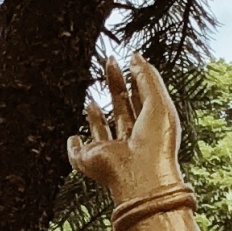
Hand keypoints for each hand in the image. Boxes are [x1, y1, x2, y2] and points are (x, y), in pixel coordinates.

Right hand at [67, 54, 183, 206]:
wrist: (140, 174)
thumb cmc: (156, 143)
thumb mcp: (158, 102)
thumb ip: (147, 77)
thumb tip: (135, 56)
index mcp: (149, 126)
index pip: (141, 98)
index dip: (136, 80)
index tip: (130, 62)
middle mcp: (129, 139)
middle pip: (121, 107)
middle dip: (115, 85)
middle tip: (109, 63)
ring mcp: (108, 151)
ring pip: (101, 130)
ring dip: (95, 116)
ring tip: (91, 100)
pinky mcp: (89, 160)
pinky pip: (77, 153)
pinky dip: (73, 146)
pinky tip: (73, 137)